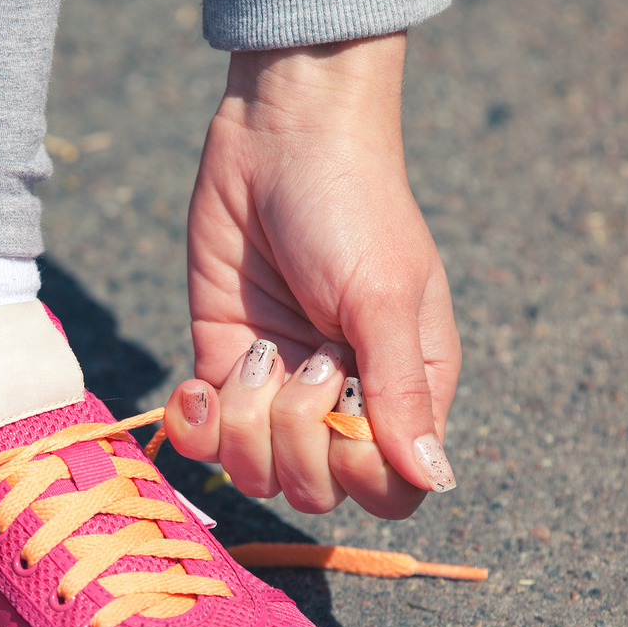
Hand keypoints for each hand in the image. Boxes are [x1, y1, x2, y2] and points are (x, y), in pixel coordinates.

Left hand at [164, 34, 460, 518]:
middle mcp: (343, 401)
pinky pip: (203, 439)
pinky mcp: (222, 366)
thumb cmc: (354, 206)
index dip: (358, 471)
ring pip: (254, 474)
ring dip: (245, 426)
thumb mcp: (385, 297)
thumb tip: (432, 480)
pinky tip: (201, 383)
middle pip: (316, 491)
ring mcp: (278, 389)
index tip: (344, 400)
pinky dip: (195, 425)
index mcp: (405, 390)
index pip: (390, 490)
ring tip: (261, 354)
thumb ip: (402, 394)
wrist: (280, 135)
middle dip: (295, 438)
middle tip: (306, 358)